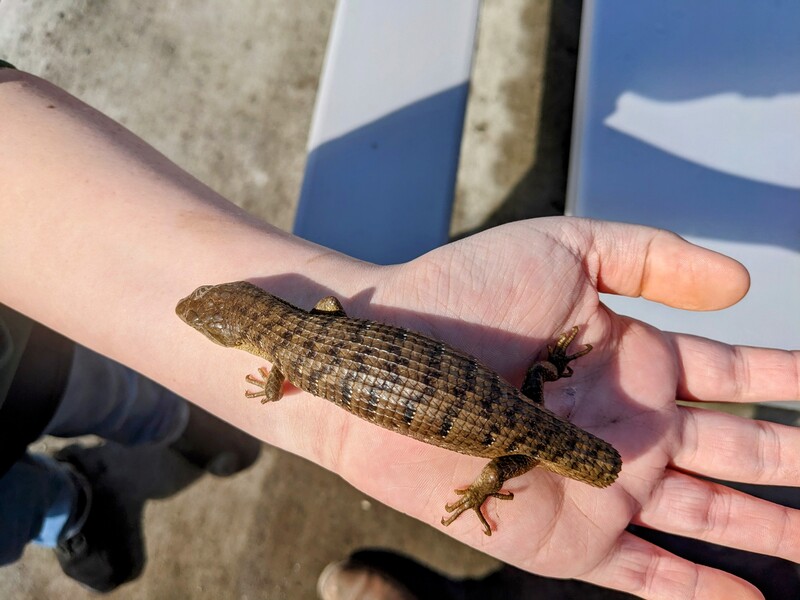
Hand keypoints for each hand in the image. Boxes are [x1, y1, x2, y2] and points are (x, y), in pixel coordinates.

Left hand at [319, 217, 797, 598]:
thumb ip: (650, 258)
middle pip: (738, 451)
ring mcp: (602, 485)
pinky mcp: (567, 537)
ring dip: (767, 531)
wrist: (384, 356)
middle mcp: (627, 426)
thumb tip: (742, 281)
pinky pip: (647, 574)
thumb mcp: (564, 250)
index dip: (788, 381)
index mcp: (632, 361)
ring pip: (710, 516)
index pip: (736, 375)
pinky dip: (700, 592)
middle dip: (793, 461)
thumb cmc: (460, 293)